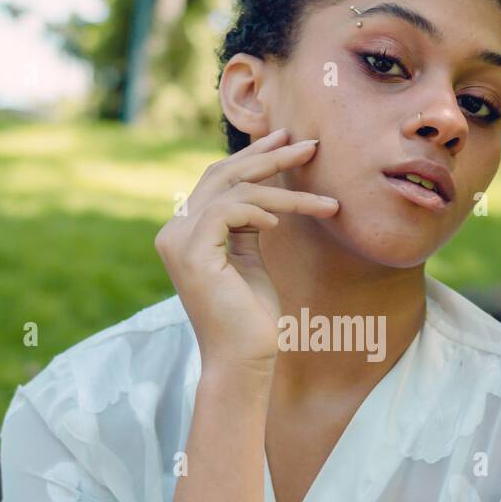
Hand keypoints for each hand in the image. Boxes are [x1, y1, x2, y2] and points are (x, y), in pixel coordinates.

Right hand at [155, 128, 338, 368]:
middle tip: (310, 145)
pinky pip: (228, 211)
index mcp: (185, 232)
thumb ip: (247, 225)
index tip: (288, 140)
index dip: (253, 157)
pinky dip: (261, 211)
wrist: (243, 361)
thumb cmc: (252, 318)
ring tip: (326, 202)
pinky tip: (283, 223)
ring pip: (233, 190)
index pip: (218, 179)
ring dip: (284, 189)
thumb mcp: (251, 259)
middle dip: (270, 157)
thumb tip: (262, 194)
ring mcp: (178, 242)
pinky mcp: (192, 254)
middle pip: (223, 175)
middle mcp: (174, 232)